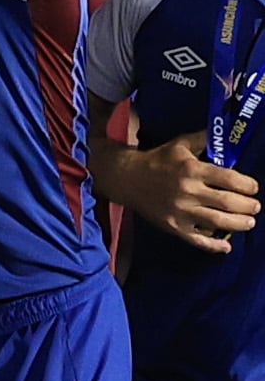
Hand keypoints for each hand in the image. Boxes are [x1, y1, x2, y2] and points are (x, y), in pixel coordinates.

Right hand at [122, 133, 262, 253]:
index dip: (248, 185)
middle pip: (228, 202)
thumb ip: (205, 139)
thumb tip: (226, 133)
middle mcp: (188, 191)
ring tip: (249, 222)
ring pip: (218, 222)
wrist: (128, 178)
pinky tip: (226, 247)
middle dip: (248, 206)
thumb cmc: (158, 160)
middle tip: (255, 206)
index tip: (253, 188)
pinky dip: (213, 246)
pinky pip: (196, 239)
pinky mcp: (172, 226)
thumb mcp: (181, 144)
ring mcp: (180, 211)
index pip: (230, 179)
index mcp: (192, 170)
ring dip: (239, 224)